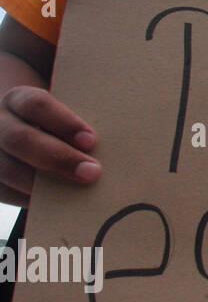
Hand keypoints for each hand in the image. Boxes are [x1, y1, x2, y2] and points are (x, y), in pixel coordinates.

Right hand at [0, 86, 100, 206]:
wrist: (22, 132)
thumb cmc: (55, 124)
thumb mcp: (61, 114)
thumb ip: (76, 126)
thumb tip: (104, 148)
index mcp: (18, 99)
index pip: (37, 105)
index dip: (65, 123)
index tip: (91, 141)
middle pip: (20, 138)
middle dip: (58, 157)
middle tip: (92, 172)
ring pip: (7, 168)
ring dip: (42, 183)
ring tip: (74, 193)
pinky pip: (3, 191)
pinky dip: (27, 198)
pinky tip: (54, 203)